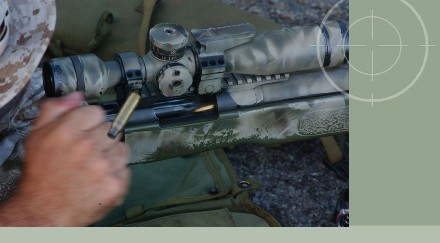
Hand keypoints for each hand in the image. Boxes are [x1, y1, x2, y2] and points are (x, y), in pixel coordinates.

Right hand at [0, 92, 130, 225]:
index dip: (91, 122)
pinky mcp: (116, 184)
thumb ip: (55, 110)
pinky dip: (117, 174)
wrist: (44, 211)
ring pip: (123, 147)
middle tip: (89, 152)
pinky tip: (100, 179)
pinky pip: (126, 168)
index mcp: (68, 131)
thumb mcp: (38, 136)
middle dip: (103, 138)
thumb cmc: (42, 174)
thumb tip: (77, 96)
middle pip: (113, 128)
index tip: (85, 131)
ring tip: (95, 166)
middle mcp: (88, 146)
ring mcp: (104, 166)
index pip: (97, 111)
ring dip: (113, 155)